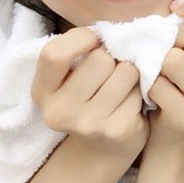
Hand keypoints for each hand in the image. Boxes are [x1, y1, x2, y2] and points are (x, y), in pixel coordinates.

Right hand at [32, 27, 147, 163]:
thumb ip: (81, 52)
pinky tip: (131, 104)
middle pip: (100, 60)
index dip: (81, 38)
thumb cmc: (89, 99)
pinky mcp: (116, 131)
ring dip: (130, 74)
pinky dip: (140, 92)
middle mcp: (59, 111)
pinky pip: (139, 91)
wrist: (102, 150)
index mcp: (42, 92)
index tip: (95, 41)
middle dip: (113, 59)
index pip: (54, 54)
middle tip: (112, 72)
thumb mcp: (71, 78)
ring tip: (123, 87)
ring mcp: (88, 124)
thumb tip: (114, 33)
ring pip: (125, 72)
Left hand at [148, 0, 183, 141]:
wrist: (169, 134)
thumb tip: (176, 4)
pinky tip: (154, 96)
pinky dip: (148, 88)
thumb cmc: (174, 83)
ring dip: (157, 65)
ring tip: (160, 76)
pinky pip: (158, 85)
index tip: (178, 11)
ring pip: (173, 59)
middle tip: (167, 56)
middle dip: (172, 40)